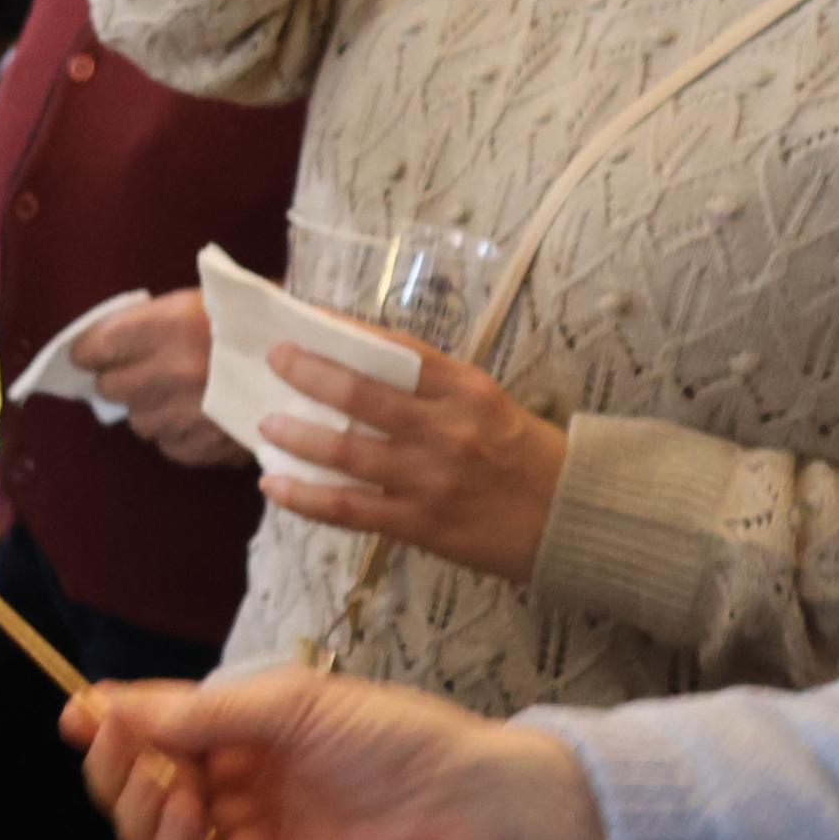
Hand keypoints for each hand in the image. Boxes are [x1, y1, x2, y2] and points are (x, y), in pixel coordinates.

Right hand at [60, 667, 612, 839]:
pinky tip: (190, 816)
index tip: (77, 715)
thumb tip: (101, 706)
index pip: (152, 735)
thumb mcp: (288, 703)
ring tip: (166, 785)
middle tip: (119, 746)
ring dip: (140, 810)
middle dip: (118, 767)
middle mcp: (233, 796)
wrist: (473, 808)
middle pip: (140, 791)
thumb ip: (197, 713)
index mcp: (238, 741)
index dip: (110, 726)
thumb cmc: (392, 737)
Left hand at [67, 291, 247, 466]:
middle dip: (119, 380)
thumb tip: (105, 344)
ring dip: (150, 410)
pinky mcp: (213, 445)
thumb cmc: (262, 317)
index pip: (97, 347)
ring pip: (140, 422)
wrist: (329, 354)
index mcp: (169, 326)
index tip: (90, 355)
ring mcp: (193, 413)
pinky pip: (171, 447)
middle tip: (137, 374)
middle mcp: (174, 371)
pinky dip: (178, 436)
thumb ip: (153, 322)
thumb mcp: (205, 300)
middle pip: (111, 389)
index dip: (89, 351)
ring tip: (175, 397)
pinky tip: (198, 418)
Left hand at [255, 334, 568, 583]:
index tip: (300, 315)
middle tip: (274, 358)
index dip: (341, 329)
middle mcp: (447, 430)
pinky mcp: (422, 524)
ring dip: (298, 435)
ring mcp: (432, 479)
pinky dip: (306, 497)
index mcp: (465, 389)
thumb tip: (353, 359)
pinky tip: (275, 485)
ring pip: (348, 453)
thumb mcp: (485, 401)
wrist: (575, 520)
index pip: (393, 349)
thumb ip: (428, 383)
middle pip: (361, 396)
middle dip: (309, 372)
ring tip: (263, 424)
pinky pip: (351, 509)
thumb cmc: (523, 452)